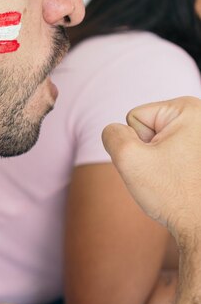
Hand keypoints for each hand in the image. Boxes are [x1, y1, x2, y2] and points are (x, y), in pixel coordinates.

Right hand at [102, 96, 200, 240]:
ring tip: (175, 178)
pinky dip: (170, 168)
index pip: (134, 117)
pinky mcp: (199, 153)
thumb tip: (114, 131)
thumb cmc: (173, 195)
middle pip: (147, 127)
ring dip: (158, 162)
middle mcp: (200, 117)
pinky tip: (182, 182)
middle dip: (148, 152)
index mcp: (188, 109)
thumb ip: (111, 134)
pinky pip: (170, 153)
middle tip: (166, 172)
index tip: (159, 163)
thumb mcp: (128, 158)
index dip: (137, 144)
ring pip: (156, 142)